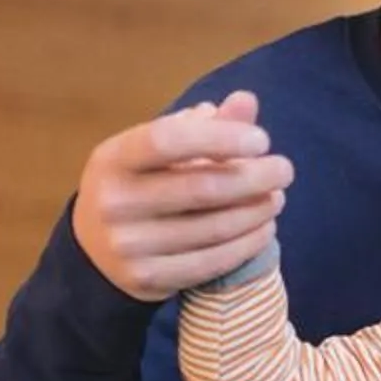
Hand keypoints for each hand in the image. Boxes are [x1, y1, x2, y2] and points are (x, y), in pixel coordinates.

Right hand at [72, 91, 293, 300]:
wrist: (96, 250)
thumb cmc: (140, 185)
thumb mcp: (158, 152)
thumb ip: (202, 126)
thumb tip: (246, 101)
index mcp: (114, 158)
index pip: (168, 140)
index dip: (220, 138)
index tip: (262, 140)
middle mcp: (115, 202)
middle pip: (201, 188)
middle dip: (254, 178)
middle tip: (285, 170)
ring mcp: (129, 245)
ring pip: (213, 228)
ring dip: (256, 212)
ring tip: (276, 198)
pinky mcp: (149, 278)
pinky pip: (212, 262)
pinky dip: (247, 244)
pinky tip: (264, 228)